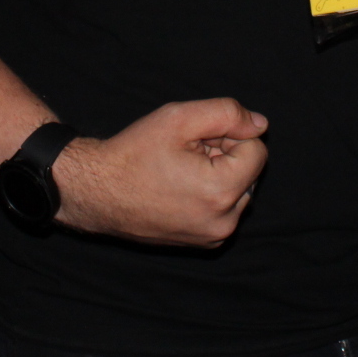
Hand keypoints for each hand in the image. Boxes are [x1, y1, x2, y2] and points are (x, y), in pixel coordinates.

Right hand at [50, 98, 267, 247]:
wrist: (97, 192)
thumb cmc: (134, 154)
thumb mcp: (179, 118)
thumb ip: (227, 114)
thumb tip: (260, 125)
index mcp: (222, 191)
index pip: (257, 150)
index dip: (229, 135)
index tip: (197, 138)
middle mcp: (224, 221)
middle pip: (249, 172)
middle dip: (225, 155)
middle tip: (185, 153)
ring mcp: (214, 236)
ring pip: (238, 189)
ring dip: (219, 174)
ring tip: (180, 170)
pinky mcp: (204, 242)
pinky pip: (224, 208)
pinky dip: (210, 193)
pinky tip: (179, 187)